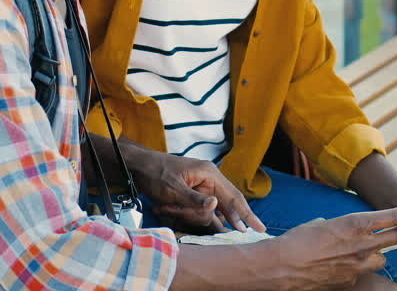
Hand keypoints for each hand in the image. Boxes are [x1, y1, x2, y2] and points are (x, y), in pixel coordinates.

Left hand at [126, 146, 263, 232]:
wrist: (138, 166)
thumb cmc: (156, 173)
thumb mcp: (173, 187)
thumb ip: (194, 199)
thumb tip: (215, 206)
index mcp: (210, 174)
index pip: (234, 197)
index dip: (246, 214)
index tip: (257, 227)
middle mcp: (209, 180)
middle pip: (226, 204)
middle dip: (217, 217)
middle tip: (235, 230)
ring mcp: (202, 187)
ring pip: (210, 210)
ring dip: (190, 214)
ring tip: (167, 205)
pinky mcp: (193, 194)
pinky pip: (200, 209)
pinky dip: (190, 215)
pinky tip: (184, 214)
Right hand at [263, 204, 396, 289]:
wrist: (282, 267)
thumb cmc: (297, 240)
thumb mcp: (320, 224)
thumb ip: (337, 226)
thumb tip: (339, 230)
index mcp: (355, 224)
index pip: (392, 217)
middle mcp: (362, 244)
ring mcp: (359, 264)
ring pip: (380, 258)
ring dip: (377, 254)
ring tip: (361, 250)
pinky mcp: (351, 280)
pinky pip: (361, 271)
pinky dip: (356, 267)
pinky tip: (338, 264)